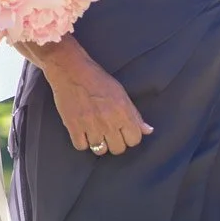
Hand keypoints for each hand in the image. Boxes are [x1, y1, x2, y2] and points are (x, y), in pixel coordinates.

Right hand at [36, 39, 152, 155]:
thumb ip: (135, 114)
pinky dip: (82, 142)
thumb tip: (148, 130)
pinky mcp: (73, 126)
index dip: (129, 137)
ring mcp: (91, 126)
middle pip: (118, 149)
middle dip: (114, 142)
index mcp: (123, 112)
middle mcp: (109, 121)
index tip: (123, 132)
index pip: (134, 140)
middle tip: (108, 133)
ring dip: (98, 143)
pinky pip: (81, 146)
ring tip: (95, 133)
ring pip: (100, 150)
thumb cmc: (97, 79)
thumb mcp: (120, 93)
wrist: (71, 70)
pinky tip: (82, 132)